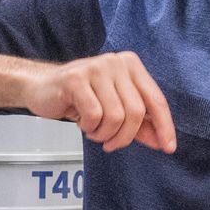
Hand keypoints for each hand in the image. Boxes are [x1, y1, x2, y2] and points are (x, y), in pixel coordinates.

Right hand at [24, 53, 175, 153]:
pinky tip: (81, 122)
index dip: (164, 126)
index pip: (156, 99)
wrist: (41, 88)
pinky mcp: (76, 79)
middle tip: (111, 144)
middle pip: (136, 112)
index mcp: (131, 65)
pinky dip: (89, 127)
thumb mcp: (114, 109)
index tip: (168, 148)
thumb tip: (162, 142)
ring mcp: (96, 68)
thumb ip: (139, 124)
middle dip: (124, 137)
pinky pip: (94, 115)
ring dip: (103, 134)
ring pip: (115, 116)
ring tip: (93, 130)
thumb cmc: (80, 98)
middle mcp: (116, 62)